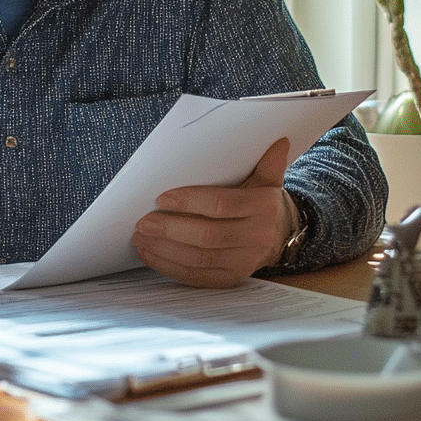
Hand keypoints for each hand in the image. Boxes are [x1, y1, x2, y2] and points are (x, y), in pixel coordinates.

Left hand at [132, 137, 295, 287]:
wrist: (280, 236)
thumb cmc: (264, 204)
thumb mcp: (269, 181)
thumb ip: (268, 162)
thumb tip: (278, 141)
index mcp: (263, 208)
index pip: (221, 205)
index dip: (190, 202)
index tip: (162, 198)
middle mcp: (256, 238)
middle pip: (207, 236)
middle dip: (171, 229)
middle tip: (143, 222)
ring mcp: (243, 263)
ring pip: (198, 259)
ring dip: (164, 249)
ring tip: (141, 237)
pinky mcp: (230, 279)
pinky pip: (196, 277)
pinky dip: (169, 267)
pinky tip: (151, 254)